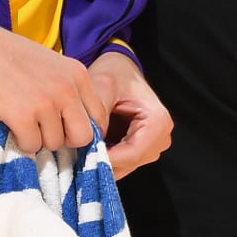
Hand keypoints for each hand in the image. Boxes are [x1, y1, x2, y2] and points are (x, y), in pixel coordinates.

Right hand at [0, 26, 104, 156]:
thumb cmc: (12, 55)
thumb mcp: (53, 64)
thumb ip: (69, 88)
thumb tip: (75, 121)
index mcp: (78, 75)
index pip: (99, 116)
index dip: (85, 129)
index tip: (68, 130)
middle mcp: (67, 89)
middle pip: (83, 136)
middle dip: (66, 140)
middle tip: (47, 131)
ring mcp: (46, 103)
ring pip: (55, 143)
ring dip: (39, 139)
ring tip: (24, 121)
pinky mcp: (22, 116)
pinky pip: (31, 145)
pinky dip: (22, 141)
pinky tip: (13, 124)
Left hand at [89, 49, 171, 178]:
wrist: (119, 70)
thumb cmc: (114, 73)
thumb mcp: (103, 85)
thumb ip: (98, 113)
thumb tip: (90, 142)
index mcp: (158, 121)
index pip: (132, 153)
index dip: (106, 159)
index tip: (81, 157)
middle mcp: (161, 137)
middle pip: (129, 163)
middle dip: (101, 162)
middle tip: (75, 156)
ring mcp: (152, 146)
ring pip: (123, 167)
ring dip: (101, 163)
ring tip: (79, 153)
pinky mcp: (142, 150)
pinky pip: (121, 164)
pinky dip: (104, 160)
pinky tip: (88, 151)